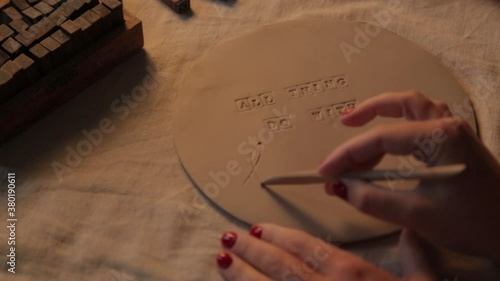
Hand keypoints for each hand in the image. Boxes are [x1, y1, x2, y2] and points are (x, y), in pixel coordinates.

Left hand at [216, 223, 436, 280]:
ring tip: (221, 260)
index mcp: (352, 276)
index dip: (280, 236)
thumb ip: (417, 259)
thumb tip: (411, 230)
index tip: (258, 228)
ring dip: (241, 275)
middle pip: (280, 266)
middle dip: (251, 251)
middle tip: (227, 237)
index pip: (307, 247)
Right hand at [318, 91, 499, 261]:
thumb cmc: (472, 222)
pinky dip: (400, 123)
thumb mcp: (417, 214)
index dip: (348, 154)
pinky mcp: (456, 142)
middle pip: (400, 105)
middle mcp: (448, 124)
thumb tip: (341, 187)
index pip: (382, 137)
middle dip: (365, 118)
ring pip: (413, 106)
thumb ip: (373, 199)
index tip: (325, 171)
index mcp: (440, 136)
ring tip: (357, 129)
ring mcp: (455, 131)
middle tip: (341, 139)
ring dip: (384, 114)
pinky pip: (423, 119)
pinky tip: (389, 141)